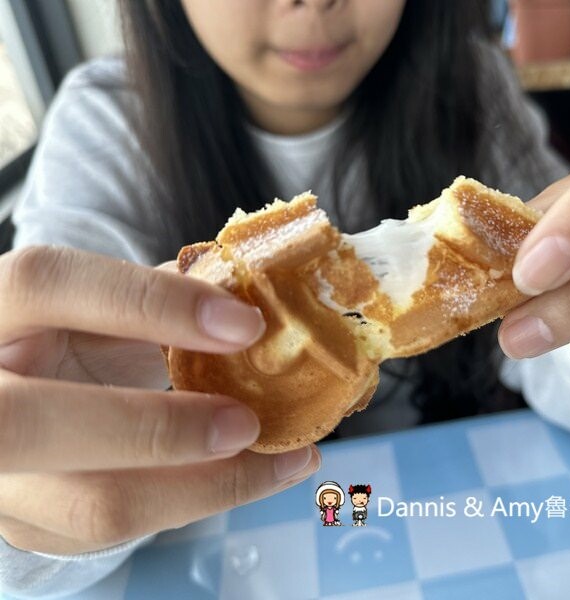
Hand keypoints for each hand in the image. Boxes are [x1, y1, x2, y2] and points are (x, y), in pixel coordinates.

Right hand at [0, 246, 319, 553]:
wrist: (24, 400)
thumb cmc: (75, 335)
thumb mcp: (102, 302)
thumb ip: (164, 291)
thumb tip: (256, 289)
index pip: (49, 286)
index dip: (149, 301)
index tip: (246, 323)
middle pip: (36, 424)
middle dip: (161, 429)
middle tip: (250, 423)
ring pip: (92, 505)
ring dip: (205, 486)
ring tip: (280, 460)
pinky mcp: (32, 525)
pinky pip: (123, 534)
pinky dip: (199, 503)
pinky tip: (252, 477)